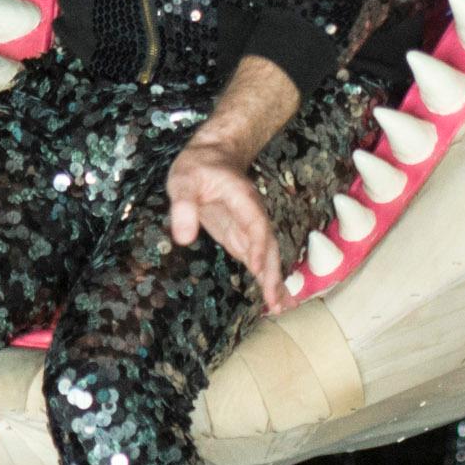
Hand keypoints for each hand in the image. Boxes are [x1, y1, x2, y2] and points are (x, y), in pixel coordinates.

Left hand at [167, 136, 290, 312]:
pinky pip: (259, 259)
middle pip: (268, 243)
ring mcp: (249, 227)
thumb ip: (183, 206)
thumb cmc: (197, 167)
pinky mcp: (243, 237)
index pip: (254, 222)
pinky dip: (267, 278)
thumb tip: (184, 238)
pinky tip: (274, 299)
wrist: (213, 156)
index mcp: (241, 197)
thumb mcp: (182, 180)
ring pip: (268, 255)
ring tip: (282, 308)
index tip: (257, 268)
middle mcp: (252, 214)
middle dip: (272, 273)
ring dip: (275, 280)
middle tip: (275, 302)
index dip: (257, 244)